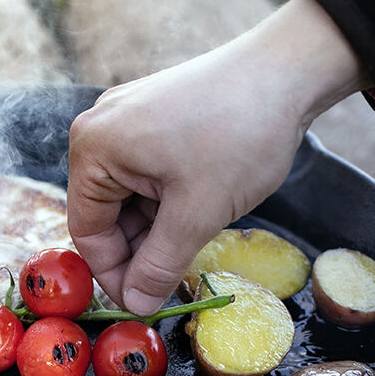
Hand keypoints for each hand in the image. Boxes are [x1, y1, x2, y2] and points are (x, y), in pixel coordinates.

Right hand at [67, 0, 368, 314]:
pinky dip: (168, 199)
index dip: (114, 274)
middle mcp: (100, 128)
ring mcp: (127, 118)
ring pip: (130, 196)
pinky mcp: (154, 115)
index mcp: (94, 147)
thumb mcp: (196, 214)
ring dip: (158, 227)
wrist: (287, 70)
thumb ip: (159, 266)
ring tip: (197, 237)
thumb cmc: (238, 135)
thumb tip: (136, 306)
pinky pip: (147, 172)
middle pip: (106, 213)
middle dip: (139, 249)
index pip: (87, 231)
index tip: (144, 303)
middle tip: (174, 279)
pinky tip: (200, 208)